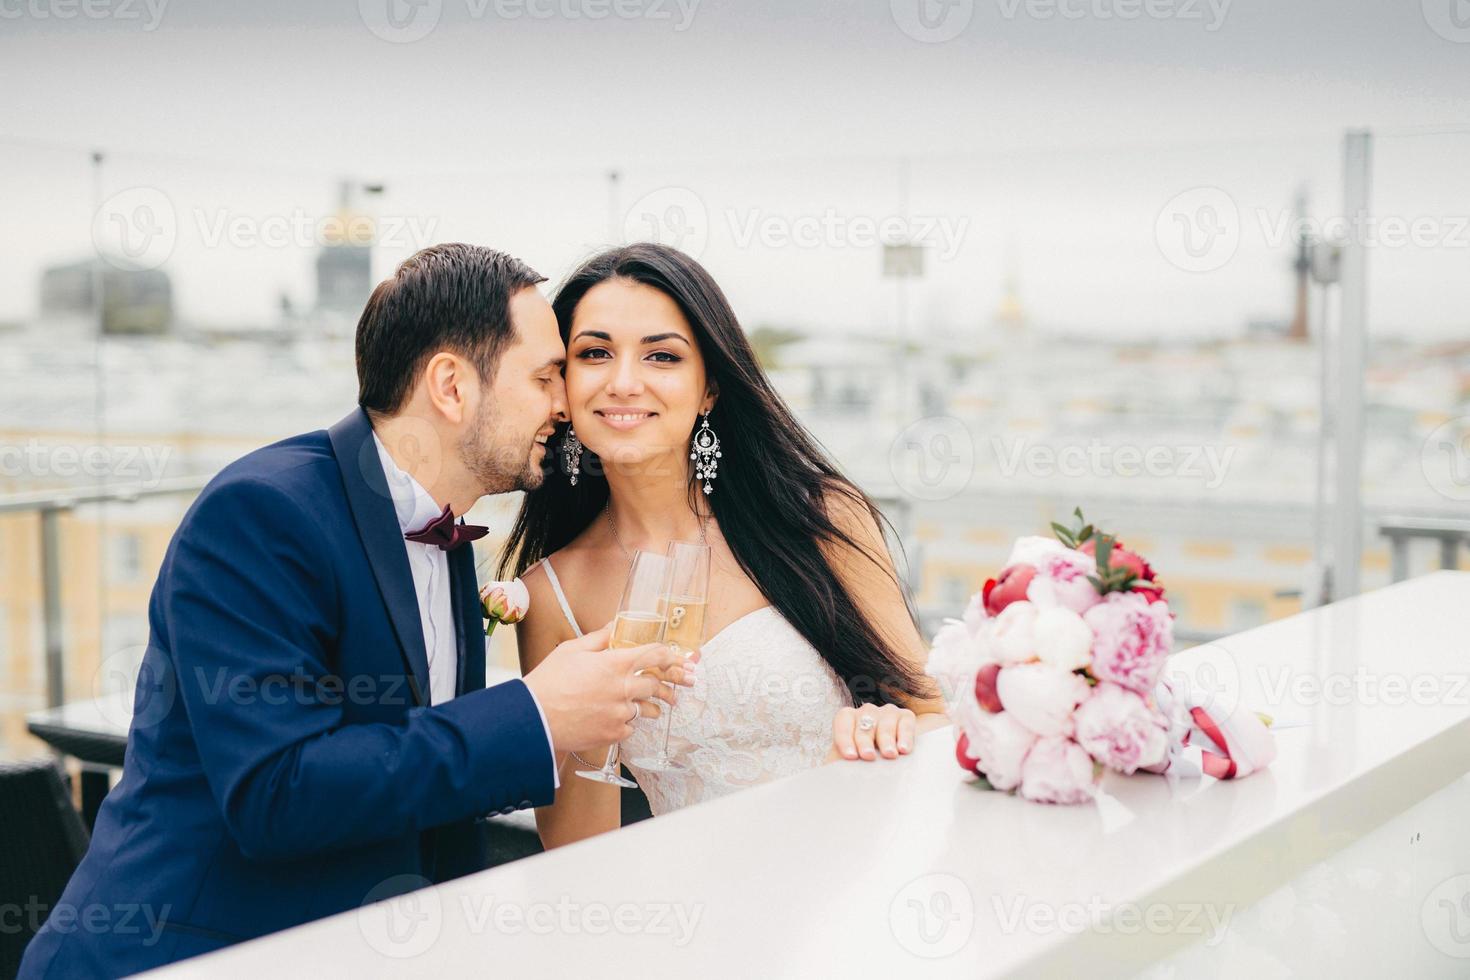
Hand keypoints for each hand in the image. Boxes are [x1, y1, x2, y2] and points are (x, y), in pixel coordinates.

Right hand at [523, 625, 698, 754]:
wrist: (533, 718)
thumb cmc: (549, 682)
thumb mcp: (572, 650)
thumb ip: (598, 638)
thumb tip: (613, 626)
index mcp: (615, 664)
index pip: (655, 655)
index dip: (671, 657)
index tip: (679, 660)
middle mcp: (622, 689)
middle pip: (657, 685)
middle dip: (666, 685)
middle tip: (673, 688)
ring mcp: (620, 714)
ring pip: (647, 709)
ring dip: (650, 706)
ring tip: (651, 706)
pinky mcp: (613, 734)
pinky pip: (631, 728)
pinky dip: (628, 723)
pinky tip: (619, 719)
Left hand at [829, 703, 915, 761]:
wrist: (889, 765)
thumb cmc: (862, 765)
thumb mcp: (847, 765)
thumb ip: (838, 764)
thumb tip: (831, 776)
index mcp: (847, 720)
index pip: (842, 722)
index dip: (845, 738)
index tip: (850, 757)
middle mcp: (867, 713)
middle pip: (864, 723)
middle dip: (865, 741)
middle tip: (868, 756)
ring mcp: (887, 712)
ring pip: (884, 721)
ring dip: (886, 739)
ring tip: (889, 754)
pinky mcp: (905, 716)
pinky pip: (905, 722)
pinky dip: (905, 735)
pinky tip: (904, 749)